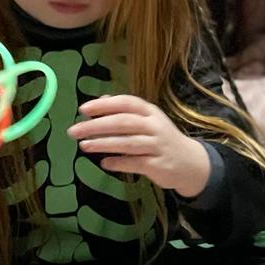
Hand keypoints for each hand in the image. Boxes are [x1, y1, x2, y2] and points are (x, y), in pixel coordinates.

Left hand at [71, 95, 210, 198]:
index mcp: (150, 112)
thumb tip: (101, 99)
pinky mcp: (158, 164)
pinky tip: (104, 163)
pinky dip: (118, 163)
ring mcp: (157, 145)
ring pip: (127, 143)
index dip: (104, 104)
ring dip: (103, 144)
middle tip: (74, 131)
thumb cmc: (162, 139)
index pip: (126, 103)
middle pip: (123, 122)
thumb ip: (126, 111)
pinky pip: (134, 163)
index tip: (83, 109)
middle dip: (96, 126)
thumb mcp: (148, 121)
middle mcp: (155, 126)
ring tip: (84, 146)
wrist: (190, 163)